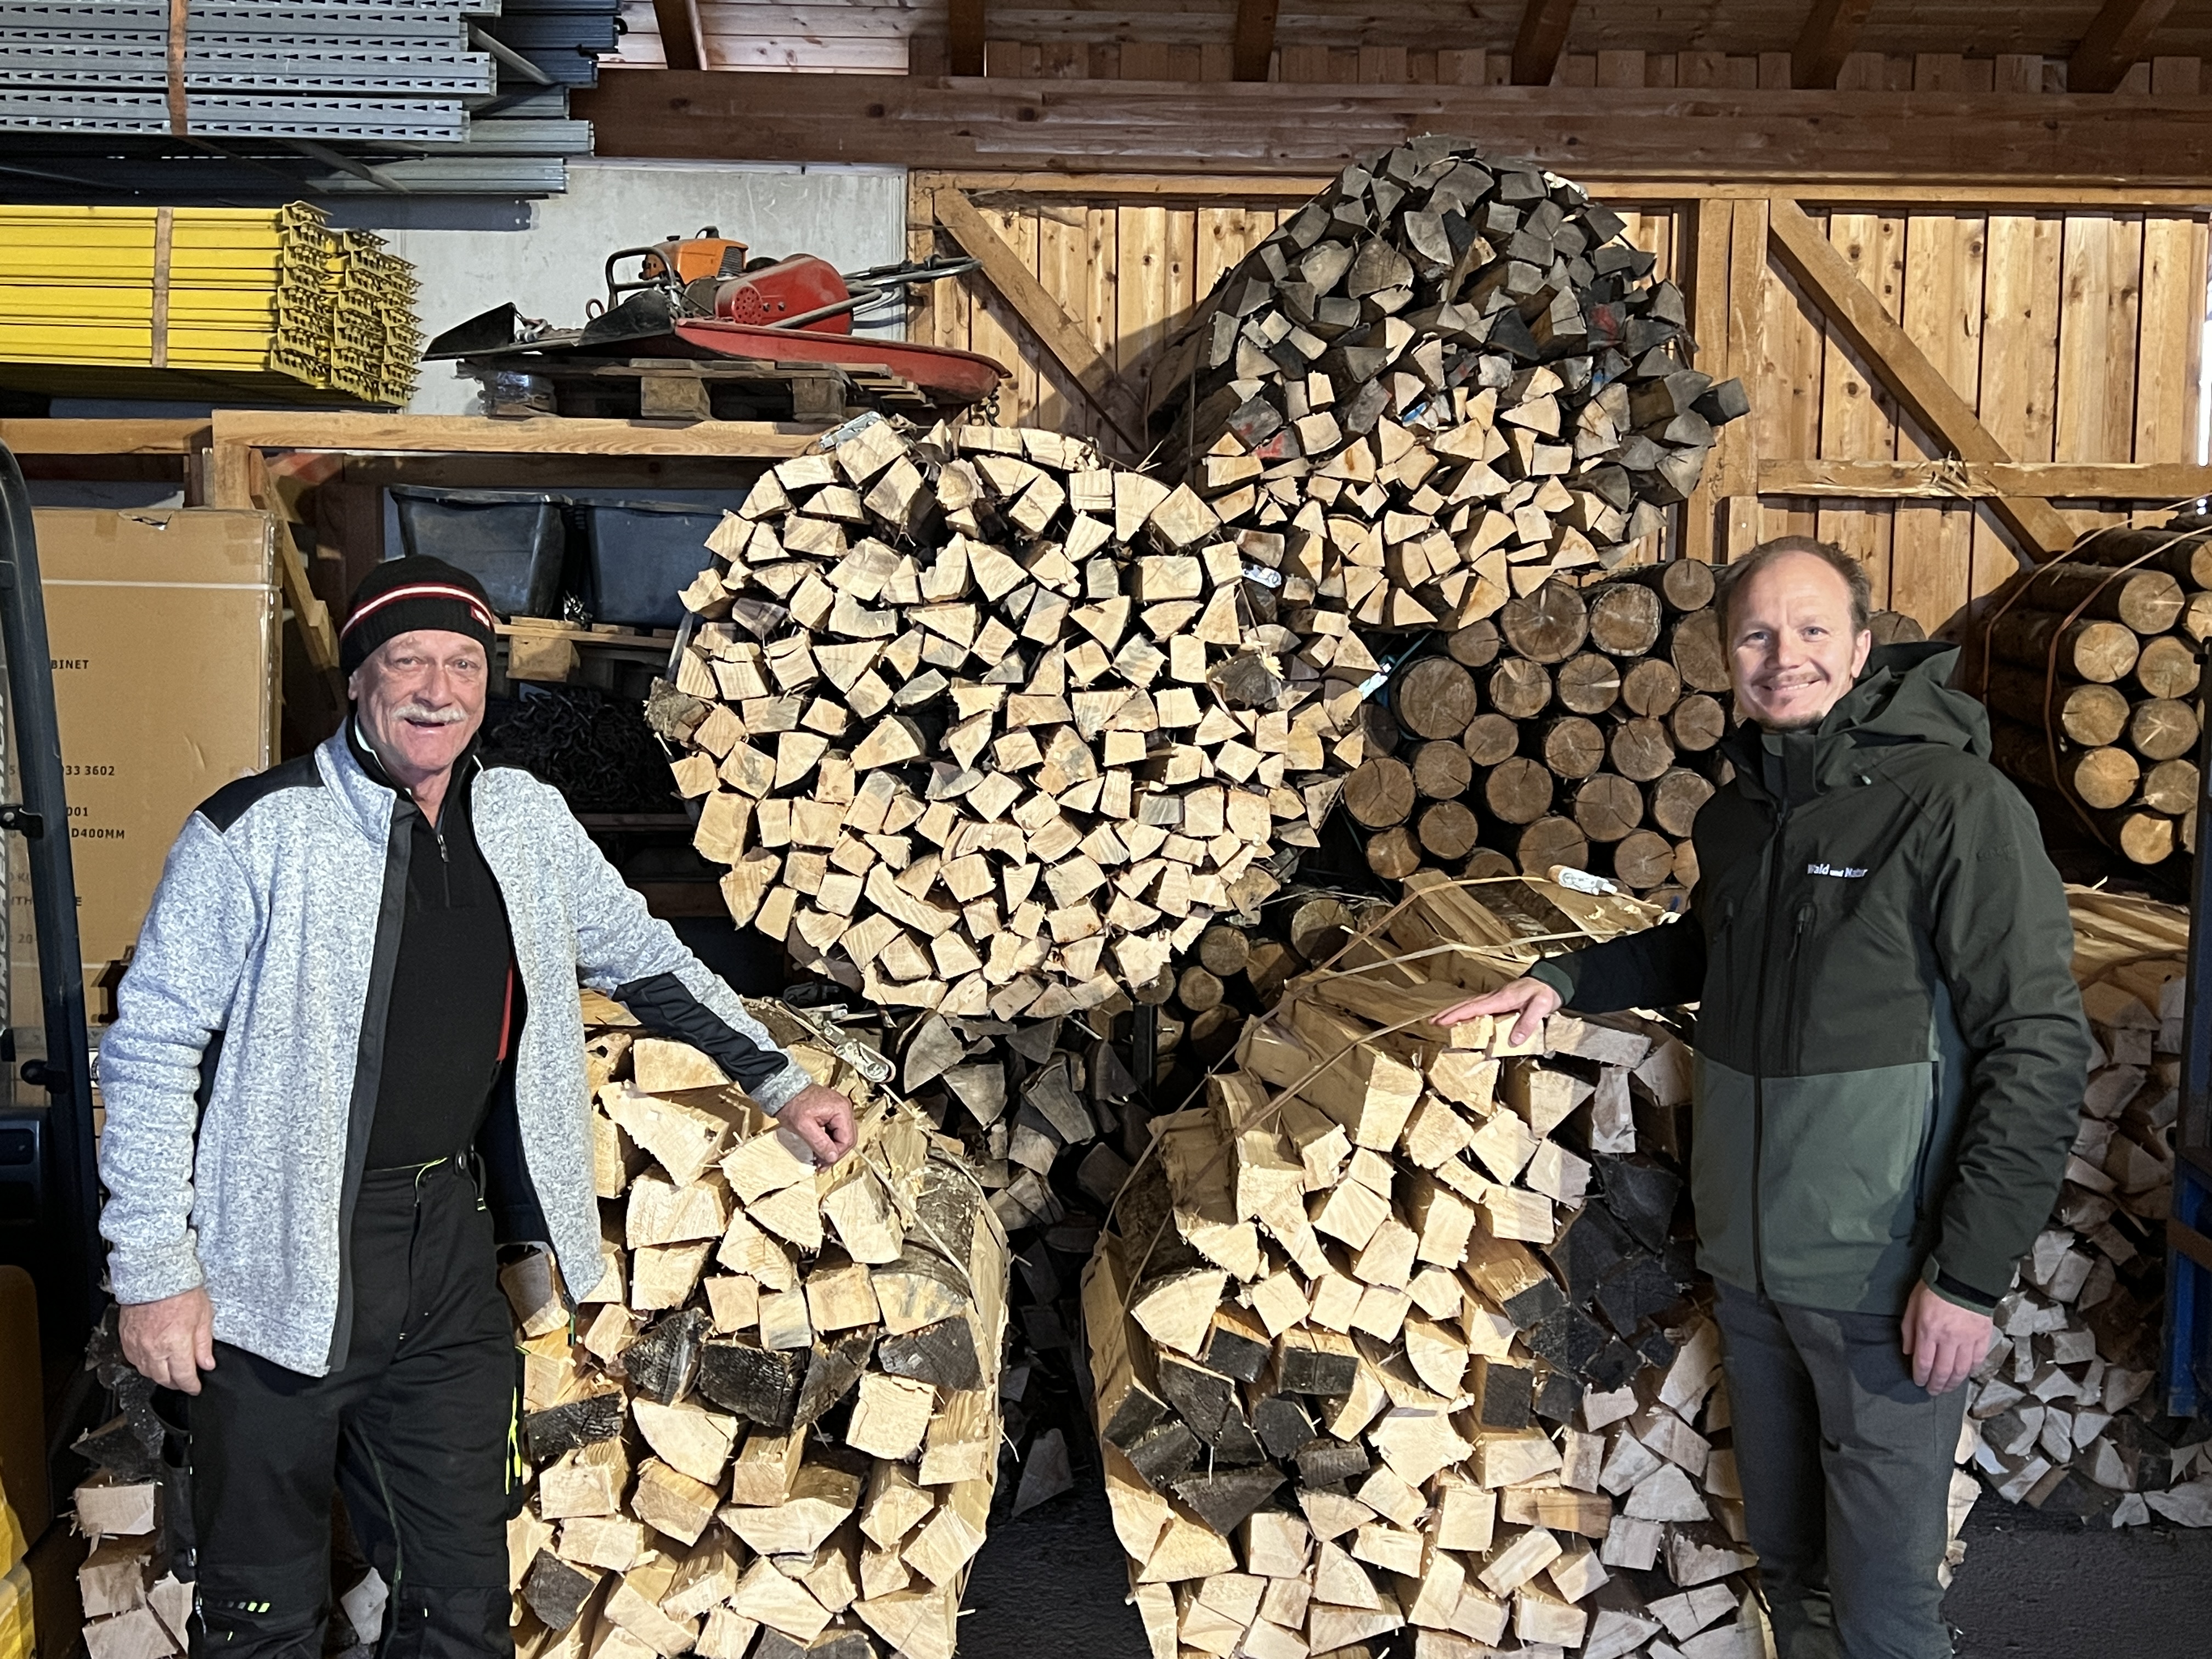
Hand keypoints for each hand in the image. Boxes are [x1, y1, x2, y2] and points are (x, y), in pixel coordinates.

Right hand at [118, 1287, 215, 1394]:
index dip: (191, 1386)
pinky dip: (144, 1365)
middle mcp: (154, 1349)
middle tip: (184, 1381)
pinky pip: (134, 1361)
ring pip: (147, 1373)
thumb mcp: (203, 1316)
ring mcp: (137, 1345)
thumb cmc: (180, 1292)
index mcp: (175, 1344)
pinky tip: (153, 1361)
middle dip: (176, 1383)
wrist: (155, 1276)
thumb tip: (207, 1365)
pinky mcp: (126, 1339)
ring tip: (170, 1372)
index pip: (183, 1376)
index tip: (196, 1388)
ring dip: (159, 1376)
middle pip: (163, 1379)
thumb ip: (203, 1344)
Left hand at [782, 1083, 856, 1165]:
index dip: (836, 1155)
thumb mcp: (803, 1126)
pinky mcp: (834, 1111)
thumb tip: (833, 1157)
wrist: (784, 1090)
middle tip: (821, 1165)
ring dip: (832, 1149)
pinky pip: (837, 1130)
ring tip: (819, 1159)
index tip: (822, 1164)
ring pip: (843, 1136)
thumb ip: (819, 1142)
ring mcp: (840, 1109)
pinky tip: (819, 1148)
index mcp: (841, 1110)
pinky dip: (830, 1141)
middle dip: (835, 1154)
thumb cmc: (792, 1105)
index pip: (847, 1139)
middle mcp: (845, 1108)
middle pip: (848, 1138)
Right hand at [1434, 977, 1561, 1046]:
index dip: (1456, 1015)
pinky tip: (1463, 1017)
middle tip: (1432, 1022)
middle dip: (1448, 1013)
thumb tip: (1513, 1041)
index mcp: (1501, 998)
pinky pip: (1478, 1006)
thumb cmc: (1545, 992)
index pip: (1474, 1007)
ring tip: (1440, 1020)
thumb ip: (1527, 1023)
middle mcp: (1495, 997)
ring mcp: (1496, 997)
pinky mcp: (1500, 1000)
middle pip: (1466, 1005)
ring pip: (1470, 1004)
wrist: (1552, 981)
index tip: (1441, 1022)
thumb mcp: (1541, 1007)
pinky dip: (1466, 1011)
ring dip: (1454, 1012)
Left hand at [1901, 1280, 1994, 1394]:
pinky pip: (1978, 1360)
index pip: (1924, 1362)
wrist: (1963, 1276)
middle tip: (1933, 1391)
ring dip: (1954, 1383)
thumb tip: (1908, 1352)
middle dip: (1937, 1385)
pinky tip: (1965, 1374)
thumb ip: (1909, 1330)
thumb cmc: (1933, 1288)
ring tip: (1948, 1387)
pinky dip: (1971, 1370)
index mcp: (1929, 1331)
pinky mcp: (1984, 1336)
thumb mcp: (1912, 1305)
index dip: (1921, 1376)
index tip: (1919, 1382)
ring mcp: (1969, 1339)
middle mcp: (1949, 1339)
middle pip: (1943, 1371)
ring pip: (1962, 1370)